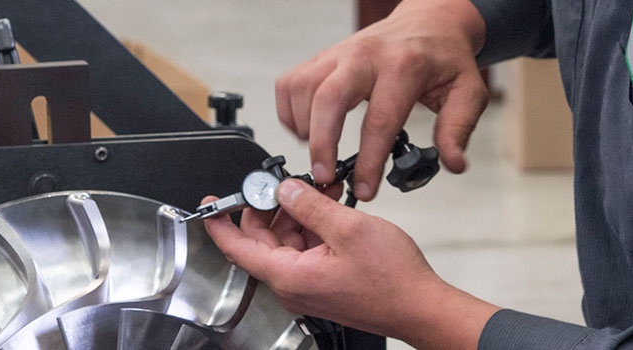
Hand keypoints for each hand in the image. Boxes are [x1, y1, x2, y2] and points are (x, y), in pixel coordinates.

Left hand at [202, 180, 498, 348]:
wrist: (420, 307)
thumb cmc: (392, 280)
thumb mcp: (348, 228)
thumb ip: (310, 206)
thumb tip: (283, 190)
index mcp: (289, 275)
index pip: (237, 248)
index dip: (220, 222)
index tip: (212, 204)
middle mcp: (293, 284)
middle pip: (263, 240)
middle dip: (272, 206)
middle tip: (286, 182)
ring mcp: (308, 285)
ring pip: (287, 241)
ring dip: (298, 213)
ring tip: (321, 190)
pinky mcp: (324, 283)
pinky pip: (306, 249)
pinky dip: (314, 226)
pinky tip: (331, 206)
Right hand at [277, 0, 488, 200]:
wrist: (429, 22)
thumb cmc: (444, 58)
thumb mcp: (468, 91)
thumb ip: (458, 128)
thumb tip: (452, 163)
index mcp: (404, 67)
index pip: (379, 120)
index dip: (369, 161)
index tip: (366, 189)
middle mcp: (365, 56)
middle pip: (328, 98)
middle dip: (322, 144)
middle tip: (325, 177)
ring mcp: (339, 53)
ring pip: (302, 89)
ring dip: (304, 128)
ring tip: (321, 154)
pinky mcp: (322, 56)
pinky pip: (290, 83)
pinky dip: (290, 112)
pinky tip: (308, 130)